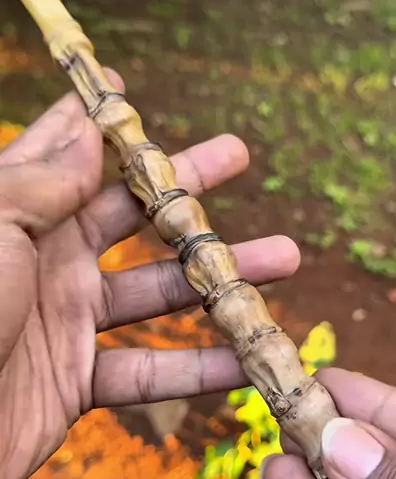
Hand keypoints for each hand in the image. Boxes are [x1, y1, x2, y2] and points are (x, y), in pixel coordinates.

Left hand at [0, 72, 298, 478]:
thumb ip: (40, 183)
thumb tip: (90, 132)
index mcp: (19, 215)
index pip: (67, 155)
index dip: (101, 123)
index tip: (133, 94)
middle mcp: (47, 262)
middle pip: (133, 217)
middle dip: (188, 189)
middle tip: (239, 154)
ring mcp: (65, 324)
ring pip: (159, 294)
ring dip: (221, 281)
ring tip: (286, 258)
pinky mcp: (75, 384)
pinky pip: (148, 373)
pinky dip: (200, 370)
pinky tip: (251, 360)